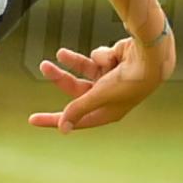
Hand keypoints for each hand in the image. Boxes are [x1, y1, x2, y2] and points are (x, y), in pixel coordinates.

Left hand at [28, 34, 173, 132]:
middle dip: (60, 77)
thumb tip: (62, 128)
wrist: (151, 56)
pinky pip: (97, 57)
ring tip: (60, 54)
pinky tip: (114, 55)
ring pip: (83, 71)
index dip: (53, 119)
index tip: (32, 119)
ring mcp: (110, 78)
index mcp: (107, 112)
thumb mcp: (99, 95)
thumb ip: (78, 109)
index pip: (74, 119)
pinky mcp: (113, 62)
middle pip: (75, 90)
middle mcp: (108, 97)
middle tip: (43, 66)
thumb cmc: (128, 81)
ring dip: (72, 61)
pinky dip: (101, 55)